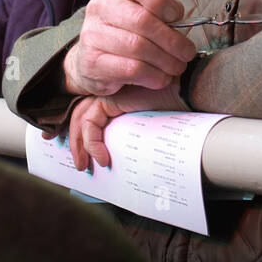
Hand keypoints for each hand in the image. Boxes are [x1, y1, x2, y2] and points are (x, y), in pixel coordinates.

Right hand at [63, 0, 193, 97]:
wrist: (93, 56)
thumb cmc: (128, 29)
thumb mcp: (144, 9)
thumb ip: (162, 8)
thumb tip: (180, 21)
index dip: (163, 0)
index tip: (177, 16)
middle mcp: (100, 6)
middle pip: (142, 20)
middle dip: (172, 40)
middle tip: (187, 52)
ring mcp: (92, 34)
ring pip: (138, 47)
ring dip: (166, 61)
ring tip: (177, 67)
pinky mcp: (92, 61)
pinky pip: (131, 69)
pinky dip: (154, 76)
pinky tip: (162, 77)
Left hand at [65, 83, 187, 171]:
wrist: (185, 96)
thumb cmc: (175, 112)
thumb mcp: (149, 131)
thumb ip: (133, 138)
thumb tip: (120, 163)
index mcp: (118, 103)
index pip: (92, 120)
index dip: (84, 138)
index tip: (85, 159)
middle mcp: (111, 98)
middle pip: (82, 119)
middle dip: (76, 143)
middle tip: (81, 165)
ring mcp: (109, 96)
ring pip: (82, 120)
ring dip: (80, 144)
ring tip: (85, 165)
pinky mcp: (110, 99)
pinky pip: (91, 122)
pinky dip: (92, 141)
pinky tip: (102, 157)